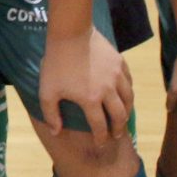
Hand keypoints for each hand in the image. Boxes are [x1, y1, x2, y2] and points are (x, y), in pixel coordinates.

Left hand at [38, 26, 133, 152]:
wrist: (70, 33)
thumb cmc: (56, 63)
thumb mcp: (47, 91)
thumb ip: (51, 114)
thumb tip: (56, 132)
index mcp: (91, 100)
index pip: (100, 125)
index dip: (101, 138)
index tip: (101, 144)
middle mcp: (108, 90)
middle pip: (120, 115)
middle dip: (118, 128)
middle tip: (116, 135)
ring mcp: (117, 75)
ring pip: (129, 98)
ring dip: (127, 111)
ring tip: (123, 117)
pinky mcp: (120, 62)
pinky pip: (129, 81)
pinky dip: (128, 91)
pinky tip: (124, 94)